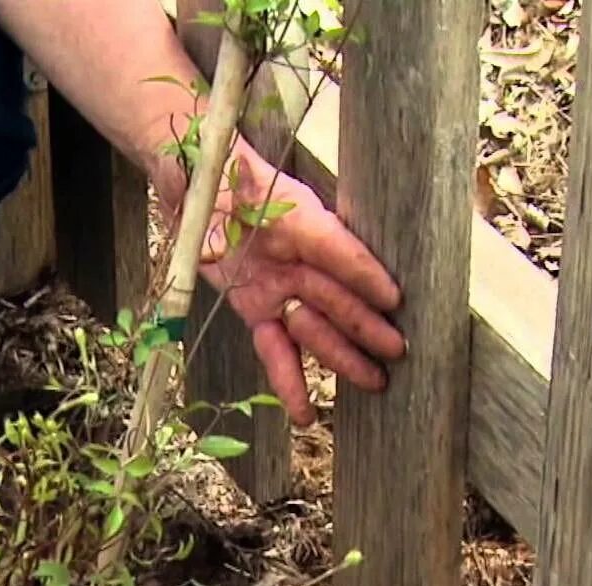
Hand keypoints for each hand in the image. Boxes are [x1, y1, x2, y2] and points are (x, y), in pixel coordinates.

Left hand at [187, 146, 404, 426]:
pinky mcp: (257, 310)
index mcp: (297, 216)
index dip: (362, 271)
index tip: (393, 296)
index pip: (334, 246)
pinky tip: (305, 415)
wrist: (195, 180)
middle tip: (396, 349)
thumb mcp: (219, 164)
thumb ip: (232, 179)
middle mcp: (297, 256)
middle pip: (334, 294)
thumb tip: (233, 180)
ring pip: (314, 328)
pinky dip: (289, 382)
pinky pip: (276, 350)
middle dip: (364, 323)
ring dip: (342, 356)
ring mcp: (279, 286)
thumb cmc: (215, 166)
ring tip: (374, 383)